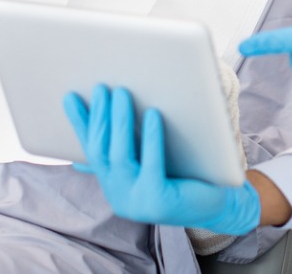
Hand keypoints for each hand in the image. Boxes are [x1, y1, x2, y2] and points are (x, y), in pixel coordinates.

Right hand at [63, 85, 259, 234]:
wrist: (221, 204)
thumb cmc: (186, 174)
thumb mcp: (151, 159)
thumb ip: (129, 146)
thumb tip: (107, 117)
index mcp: (114, 185)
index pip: (90, 150)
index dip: (79, 123)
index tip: (69, 96)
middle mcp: (119, 196)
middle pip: (101, 150)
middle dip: (99, 117)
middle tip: (101, 87)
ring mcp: (136, 202)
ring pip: (120, 156)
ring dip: (119, 122)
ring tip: (122, 93)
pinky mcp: (159, 202)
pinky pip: (152, 164)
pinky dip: (151, 137)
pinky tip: (153, 113)